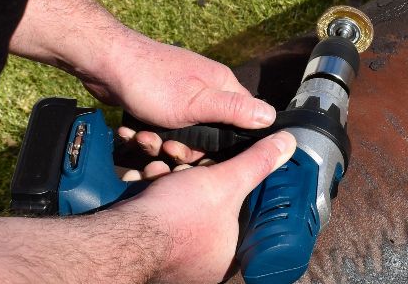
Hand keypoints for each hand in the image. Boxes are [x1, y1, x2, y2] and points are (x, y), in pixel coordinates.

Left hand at [87, 32, 275, 164]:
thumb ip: (234, 110)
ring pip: (184, 136)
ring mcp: (183, 97)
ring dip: (163, 143)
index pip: (244, 121)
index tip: (207, 155)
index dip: (228, 144)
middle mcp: (206, 91)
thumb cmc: (152, 81)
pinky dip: (150, 135)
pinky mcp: (163, 104)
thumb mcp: (197, 102)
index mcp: (222, 87)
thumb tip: (271, 117)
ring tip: (146, 139)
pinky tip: (137, 133)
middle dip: (187, 148)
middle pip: (211, 135)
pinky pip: (165, 130)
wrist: (106, 64)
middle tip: (169, 149)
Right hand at [115, 131, 295, 282]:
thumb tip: (287, 144)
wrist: (120, 234)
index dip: (237, 189)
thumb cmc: (178, 217)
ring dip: (170, 180)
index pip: (244, 216)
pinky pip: (157, 213)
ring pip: (180, 207)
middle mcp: (203, 262)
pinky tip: (146, 179)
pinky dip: (152, 192)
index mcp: (230, 256)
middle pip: (210, 208)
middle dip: (197, 179)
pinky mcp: (147, 245)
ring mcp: (174, 256)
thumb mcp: (226, 182)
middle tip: (188, 165)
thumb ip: (256, 163)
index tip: (227, 170)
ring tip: (162, 169)